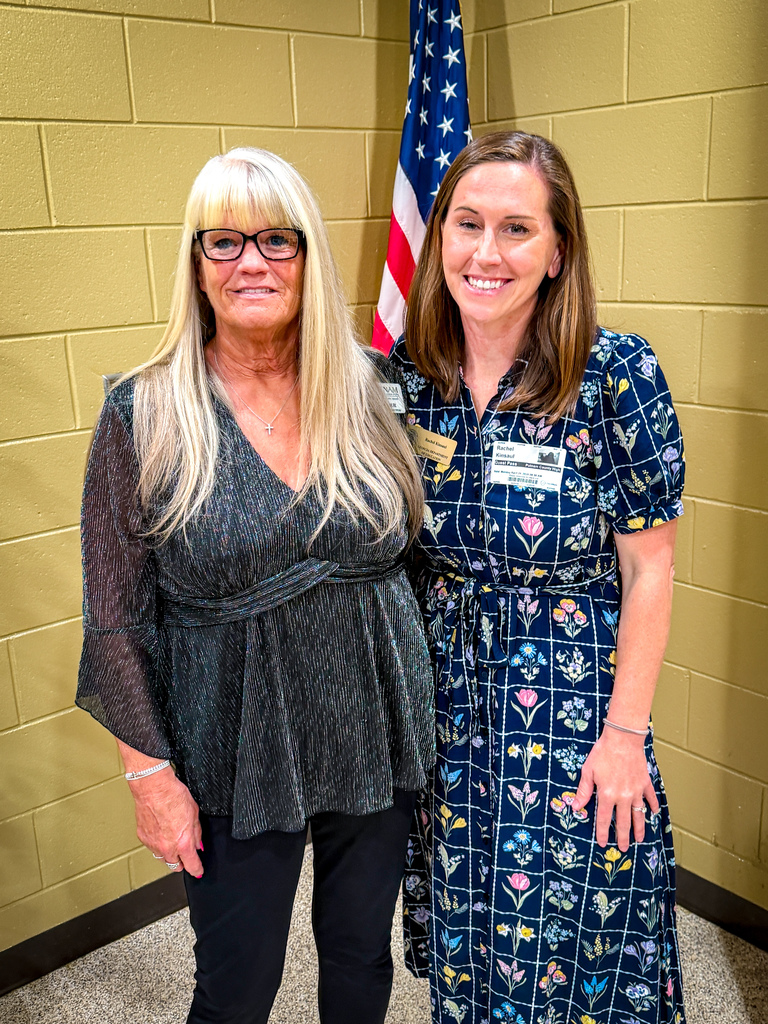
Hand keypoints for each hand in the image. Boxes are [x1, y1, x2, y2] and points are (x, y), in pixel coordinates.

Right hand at [128, 769, 203, 876]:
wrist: (153, 788)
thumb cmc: (173, 795)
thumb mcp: (194, 813)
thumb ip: (197, 833)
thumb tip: (198, 844)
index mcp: (183, 843)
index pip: (192, 866)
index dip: (197, 869)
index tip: (199, 870)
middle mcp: (167, 847)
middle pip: (175, 866)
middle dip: (182, 862)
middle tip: (185, 854)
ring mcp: (153, 844)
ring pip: (163, 858)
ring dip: (169, 853)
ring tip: (173, 839)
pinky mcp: (143, 838)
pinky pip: (152, 847)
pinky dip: (158, 844)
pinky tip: (162, 831)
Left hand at [571, 730, 659, 851]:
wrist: (623, 739)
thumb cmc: (603, 753)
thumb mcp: (588, 771)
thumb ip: (583, 791)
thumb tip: (575, 807)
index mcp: (607, 795)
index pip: (603, 819)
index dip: (602, 833)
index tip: (602, 843)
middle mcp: (623, 797)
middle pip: (623, 822)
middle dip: (623, 837)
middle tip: (624, 848)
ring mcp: (636, 791)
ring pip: (638, 815)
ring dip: (639, 828)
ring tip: (640, 839)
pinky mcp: (645, 783)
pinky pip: (651, 798)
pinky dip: (653, 806)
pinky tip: (653, 813)